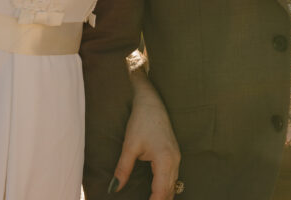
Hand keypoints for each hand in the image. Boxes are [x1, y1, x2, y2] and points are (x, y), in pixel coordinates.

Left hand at [110, 72, 180, 198]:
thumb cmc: (142, 120)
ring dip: (162, 197)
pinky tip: (155, 193)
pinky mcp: (174, 155)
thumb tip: (114, 188)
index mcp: (165, 160)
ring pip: (172, 186)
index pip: (160, 193)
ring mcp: (176, 158)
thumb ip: (123, 169)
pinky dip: (165, 189)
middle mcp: (175, 161)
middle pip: (169, 193)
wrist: (151, 100)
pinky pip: (172, 179)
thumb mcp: (129, 145)